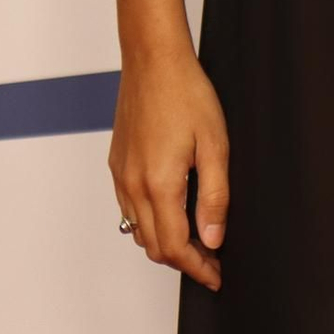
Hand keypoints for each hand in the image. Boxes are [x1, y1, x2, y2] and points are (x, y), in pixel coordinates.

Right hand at [109, 46, 228, 291]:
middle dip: (183, 260)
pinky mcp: (117, 163)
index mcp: (158, 184)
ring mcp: (121, 175)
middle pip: (154, 246)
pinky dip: (148, 221)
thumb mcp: (215, 144)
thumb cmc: (185, 93)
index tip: (216, 275)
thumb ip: (215, 196)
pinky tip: (171, 209)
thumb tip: (213, 238)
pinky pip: (128, 208)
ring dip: (165, 242)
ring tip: (195, 237)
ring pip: (138, 230)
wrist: (153, 58)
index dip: (198, 268)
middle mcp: (133, 185)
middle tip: (212, 259)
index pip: (175, 247)